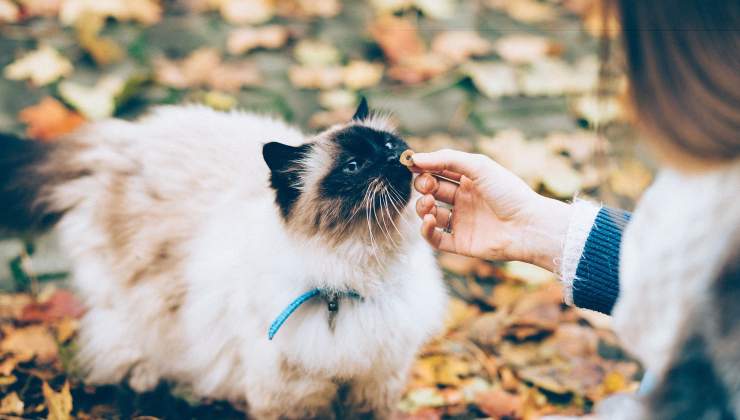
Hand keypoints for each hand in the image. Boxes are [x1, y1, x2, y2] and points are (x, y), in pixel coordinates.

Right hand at [411, 149, 571, 271]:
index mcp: (470, 180)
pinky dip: (426, 230)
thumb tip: (415, 158)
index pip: (439, 171)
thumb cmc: (508, 192)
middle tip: (427, 186)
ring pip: (430, 213)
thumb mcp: (478, 166)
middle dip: (423, 186)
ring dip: (422, 207)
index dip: (424, 168)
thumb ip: (446, 159)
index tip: (412, 164)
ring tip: (429, 204)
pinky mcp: (460, 243)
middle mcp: (464, 201)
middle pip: (432, 191)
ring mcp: (461, 222)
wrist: (528, 226)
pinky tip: (430, 220)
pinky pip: (434, 238)